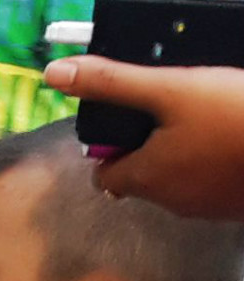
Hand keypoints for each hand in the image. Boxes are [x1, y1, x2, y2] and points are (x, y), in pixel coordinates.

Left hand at [41, 57, 243, 221]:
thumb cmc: (235, 118)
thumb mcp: (169, 88)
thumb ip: (112, 82)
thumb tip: (54, 73)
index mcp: (143, 177)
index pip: (103, 171)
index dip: (110, 143)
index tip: (131, 116)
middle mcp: (169, 201)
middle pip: (141, 173)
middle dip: (150, 142)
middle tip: (175, 107)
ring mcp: (205, 207)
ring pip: (179, 177)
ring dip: (185, 150)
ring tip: (208, 116)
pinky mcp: (234, 204)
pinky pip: (213, 181)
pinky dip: (216, 160)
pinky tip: (232, 134)